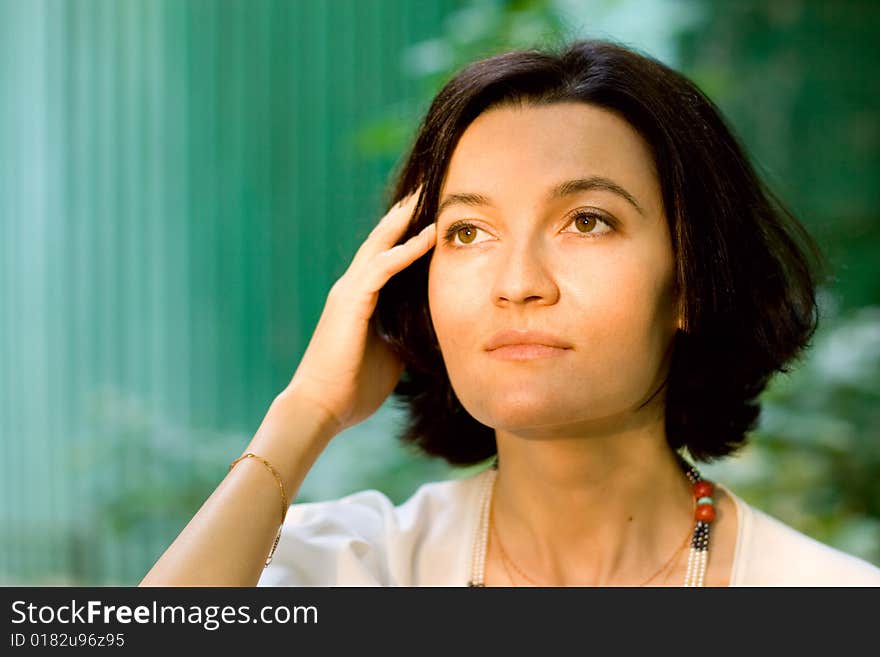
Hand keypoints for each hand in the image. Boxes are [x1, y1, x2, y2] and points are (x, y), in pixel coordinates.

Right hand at [281, 187, 435, 434]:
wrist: (321, 407)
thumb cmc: (353, 387)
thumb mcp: (391, 352)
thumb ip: (405, 331)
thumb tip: (433, 325)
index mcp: (361, 299)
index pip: (387, 255)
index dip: (407, 232)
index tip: (433, 213)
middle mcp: (352, 287)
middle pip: (382, 239)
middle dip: (406, 212)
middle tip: (430, 186)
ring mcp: (349, 292)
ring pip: (381, 244)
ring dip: (406, 219)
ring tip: (430, 195)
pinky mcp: (350, 302)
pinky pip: (382, 268)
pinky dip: (406, 250)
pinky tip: (428, 235)